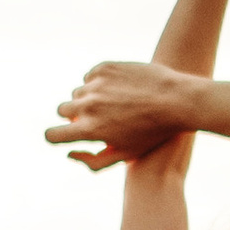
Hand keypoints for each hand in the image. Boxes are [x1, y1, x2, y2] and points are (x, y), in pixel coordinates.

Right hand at [46, 57, 202, 173]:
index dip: (55, 137)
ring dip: (88, 99)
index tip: (65, 135)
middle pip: (63, 110)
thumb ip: (93, 162)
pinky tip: (116, 90)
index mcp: (90, 130)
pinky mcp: (106, 67)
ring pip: (78, 92)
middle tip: (92, 119)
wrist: (177, 100)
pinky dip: (98, 83)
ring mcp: (97, 84)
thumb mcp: (125, 154)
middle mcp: (89, 105)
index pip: (52, 135)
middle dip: (73, 117)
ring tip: (109, 105)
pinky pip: (91, 76)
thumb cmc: (153, 133)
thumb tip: (70, 153)